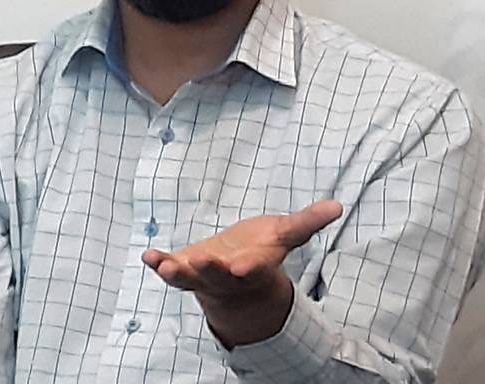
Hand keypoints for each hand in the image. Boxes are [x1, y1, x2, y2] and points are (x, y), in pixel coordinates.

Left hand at [141, 200, 342, 347]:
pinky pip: (170, 269)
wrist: (238, 278)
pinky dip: (158, 263)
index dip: (249, 268)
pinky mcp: (183, 270)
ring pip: (189, 279)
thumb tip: (336, 206)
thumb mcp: (285, 236)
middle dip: (210, 270)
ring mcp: (202, 277)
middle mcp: (227, 277)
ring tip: (163, 264)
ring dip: (176, 272)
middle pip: (218, 276)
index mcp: (255, 268)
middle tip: (199, 262)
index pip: (254, 269)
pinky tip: (148, 256)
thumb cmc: (262, 250)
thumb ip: (306, 222)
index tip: (242, 267)